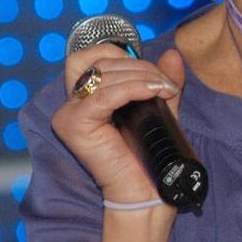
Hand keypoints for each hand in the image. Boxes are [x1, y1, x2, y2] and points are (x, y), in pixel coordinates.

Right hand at [50, 44, 185, 202]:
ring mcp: (69, 114)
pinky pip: (104, 96)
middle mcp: (71, 104)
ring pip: (105, 76)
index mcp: (85, 96)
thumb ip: (161, 80)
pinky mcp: (75, 125)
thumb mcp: (158, 106)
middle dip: (139, 66)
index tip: (152, 71)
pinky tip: (153, 92)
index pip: (93, 56)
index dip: (122, 54)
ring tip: (166, 89)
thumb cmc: (149, 149)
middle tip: (166, 84)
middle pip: (101, 63)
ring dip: (142, 77)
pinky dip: (132, 89)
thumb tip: (172, 53)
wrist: (147, 188)